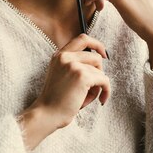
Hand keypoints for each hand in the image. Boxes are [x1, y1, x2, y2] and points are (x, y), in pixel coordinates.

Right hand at [19, 34, 109, 149]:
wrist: (47, 114)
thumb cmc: (56, 100)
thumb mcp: (61, 75)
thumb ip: (74, 65)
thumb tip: (100, 60)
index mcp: (60, 55)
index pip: (82, 38)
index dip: (97, 44)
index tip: (103, 55)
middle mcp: (66, 57)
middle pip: (96, 57)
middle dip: (99, 73)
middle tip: (93, 87)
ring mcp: (74, 65)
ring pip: (100, 71)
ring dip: (98, 86)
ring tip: (86, 97)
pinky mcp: (83, 76)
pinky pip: (104, 80)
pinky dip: (106, 91)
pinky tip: (101, 100)